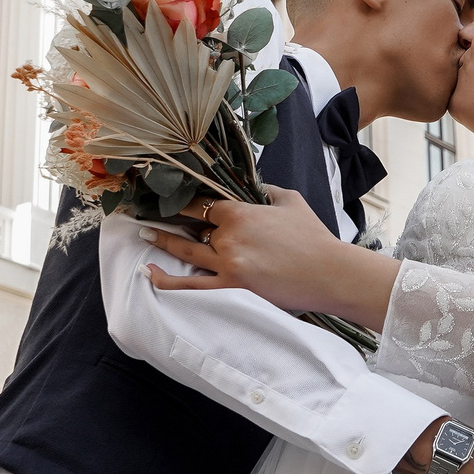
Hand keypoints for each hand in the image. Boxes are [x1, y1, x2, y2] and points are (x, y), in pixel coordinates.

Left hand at [146, 188, 399, 327]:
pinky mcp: (231, 288)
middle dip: (169, 219)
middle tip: (148, 213)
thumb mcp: (291, 201)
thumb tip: (255, 186)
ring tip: (144, 235)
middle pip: (192, 226)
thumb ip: (267, 190)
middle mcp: (228, 236)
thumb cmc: (313, 237)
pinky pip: (190, 285)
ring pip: (186, 251)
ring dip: (161, 241)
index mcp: (241, 212)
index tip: (174, 198)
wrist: (329, 273)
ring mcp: (227, 264)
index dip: (188, 201)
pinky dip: (166, 280)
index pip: (205, 204)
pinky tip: (149, 272)